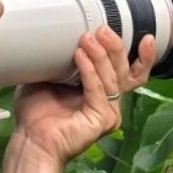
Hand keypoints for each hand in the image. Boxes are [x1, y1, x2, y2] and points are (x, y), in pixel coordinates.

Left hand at [10, 27, 155, 168]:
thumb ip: (62, 60)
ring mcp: (109, 113)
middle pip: (123, 70)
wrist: (30, 142)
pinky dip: (89, 71)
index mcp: (103, 93)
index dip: (142, 56)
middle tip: (102, 29)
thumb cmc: (37, 114)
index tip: (143, 37)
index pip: (130, 72)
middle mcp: (110, 103)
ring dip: (100, 55)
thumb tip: (62, 34)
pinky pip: (98, 90)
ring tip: (87, 38)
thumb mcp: (51, 77)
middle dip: (115, 47)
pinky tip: (79, 55)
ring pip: (112, 78)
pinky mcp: (102, 120)